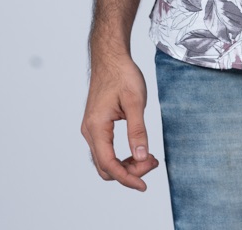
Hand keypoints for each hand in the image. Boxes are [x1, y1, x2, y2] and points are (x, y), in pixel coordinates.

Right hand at [81, 52, 159, 190]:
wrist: (110, 56)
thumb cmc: (122, 74)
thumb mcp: (135, 101)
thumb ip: (138, 131)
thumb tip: (142, 157)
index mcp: (96, 127)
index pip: (109, 164)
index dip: (127, 178)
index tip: (144, 185)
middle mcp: (89, 131)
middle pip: (106, 166)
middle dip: (129, 172)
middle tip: (152, 163)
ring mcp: (91, 129)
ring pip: (105, 160)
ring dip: (126, 164)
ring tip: (148, 157)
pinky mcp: (96, 124)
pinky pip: (106, 150)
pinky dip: (121, 155)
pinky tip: (137, 150)